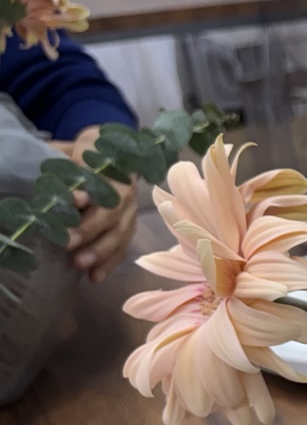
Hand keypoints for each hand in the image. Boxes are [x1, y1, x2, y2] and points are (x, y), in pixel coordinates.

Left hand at [64, 125, 137, 282]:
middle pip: (113, 210)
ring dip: (101, 250)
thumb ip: (66, 160)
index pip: (103, 178)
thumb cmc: (86, 153)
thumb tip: (59, 177)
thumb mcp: (74, 147)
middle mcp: (126, 187)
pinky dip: (110, 262)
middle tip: (66, 242)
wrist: (110, 157)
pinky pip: (124, 246)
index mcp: (112, 164)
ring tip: (79, 264)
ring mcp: (130, 208)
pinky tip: (95, 276)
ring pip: (121, 231)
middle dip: (90, 227)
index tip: (74, 199)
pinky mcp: (128, 226)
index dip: (91, 190)